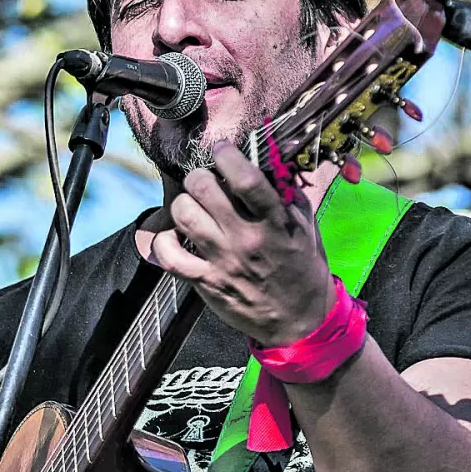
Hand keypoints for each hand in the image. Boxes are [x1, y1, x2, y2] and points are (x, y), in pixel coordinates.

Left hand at [150, 141, 335, 346]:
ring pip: (183, 215)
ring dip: (183, 203)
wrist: (298, 321)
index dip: (227, 156)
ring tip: (193, 206)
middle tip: (205, 182)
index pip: (246, 179)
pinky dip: (164, 241)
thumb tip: (267, 159)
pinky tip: (176, 236)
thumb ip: (287, 193)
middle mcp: (246, 240)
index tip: (222, 149)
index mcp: (275, 223)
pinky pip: (169, 256)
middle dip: (200, 176)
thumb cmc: (302, 269)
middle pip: (204, 189)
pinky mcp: (205, 282)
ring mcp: (223, 262)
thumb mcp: (306, 227)